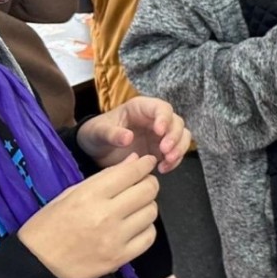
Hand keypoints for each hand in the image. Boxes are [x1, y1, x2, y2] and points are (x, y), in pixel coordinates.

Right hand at [18, 154, 160, 277]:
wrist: (36, 268)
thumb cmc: (46, 228)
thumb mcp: (68, 194)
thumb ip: (104, 177)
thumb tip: (134, 160)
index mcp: (89, 195)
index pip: (130, 172)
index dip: (144, 164)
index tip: (148, 162)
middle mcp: (106, 215)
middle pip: (148, 190)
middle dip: (149, 183)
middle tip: (143, 184)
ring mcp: (115, 238)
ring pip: (151, 212)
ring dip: (147, 205)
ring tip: (135, 207)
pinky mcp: (120, 257)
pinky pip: (149, 237)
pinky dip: (146, 228)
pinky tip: (135, 226)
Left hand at [76, 96, 190, 173]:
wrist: (94, 150)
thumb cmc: (96, 134)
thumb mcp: (98, 132)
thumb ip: (112, 133)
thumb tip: (128, 138)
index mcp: (141, 108)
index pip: (161, 108)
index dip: (164, 118)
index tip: (160, 132)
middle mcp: (155, 119)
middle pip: (176, 122)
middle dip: (175, 137)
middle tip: (165, 151)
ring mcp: (161, 135)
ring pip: (182, 137)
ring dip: (179, 149)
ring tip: (168, 161)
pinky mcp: (162, 150)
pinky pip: (176, 153)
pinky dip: (174, 161)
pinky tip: (163, 169)